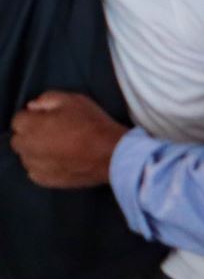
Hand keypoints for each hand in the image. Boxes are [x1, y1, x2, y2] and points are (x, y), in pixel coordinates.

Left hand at [10, 92, 128, 188]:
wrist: (110, 154)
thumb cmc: (93, 125)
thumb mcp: (74, 100)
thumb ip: (48, 99)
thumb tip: (34, 106)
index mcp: (31, 126)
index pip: (18, 119)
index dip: (34, 116)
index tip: (48, 117)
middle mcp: (27, 147)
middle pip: (18, 139)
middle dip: (31, 134)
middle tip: (53, 131)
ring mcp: (34, 166)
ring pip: (26, 156)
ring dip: (36, 150)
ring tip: (59, 147)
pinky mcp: (44, 180)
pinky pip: (35, 170)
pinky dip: (43, 165)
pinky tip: (60, 159)